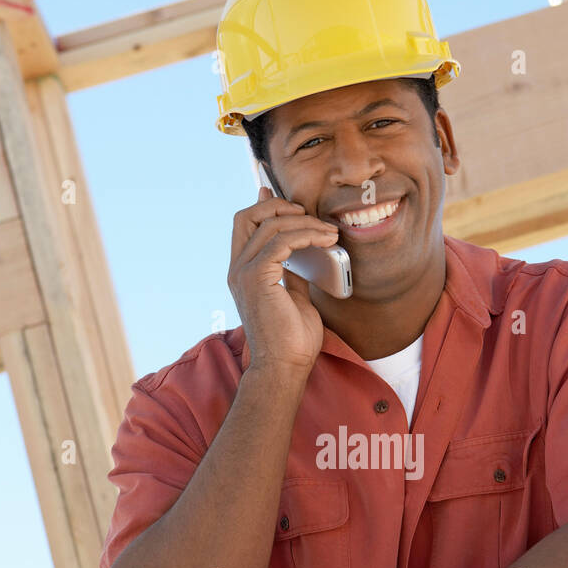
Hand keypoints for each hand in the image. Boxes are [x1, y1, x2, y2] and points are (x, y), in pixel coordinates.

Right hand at [229, 184, 337, 375]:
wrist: (285, 367)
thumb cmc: (292, 340)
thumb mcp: (295, 297)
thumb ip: (294, 272)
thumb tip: (305, 252)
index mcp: (243, 272)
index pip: (245, 225)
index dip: (264, 205)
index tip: (291, 200)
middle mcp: (238, 269)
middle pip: (248, 215)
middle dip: (280, 206)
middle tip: (310, 215)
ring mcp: (244, 272)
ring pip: (269, 225)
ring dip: (304, 222)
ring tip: (330, 232)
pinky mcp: (257, 278)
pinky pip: (280, 241)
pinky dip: (305, 235)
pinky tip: (325, 240)